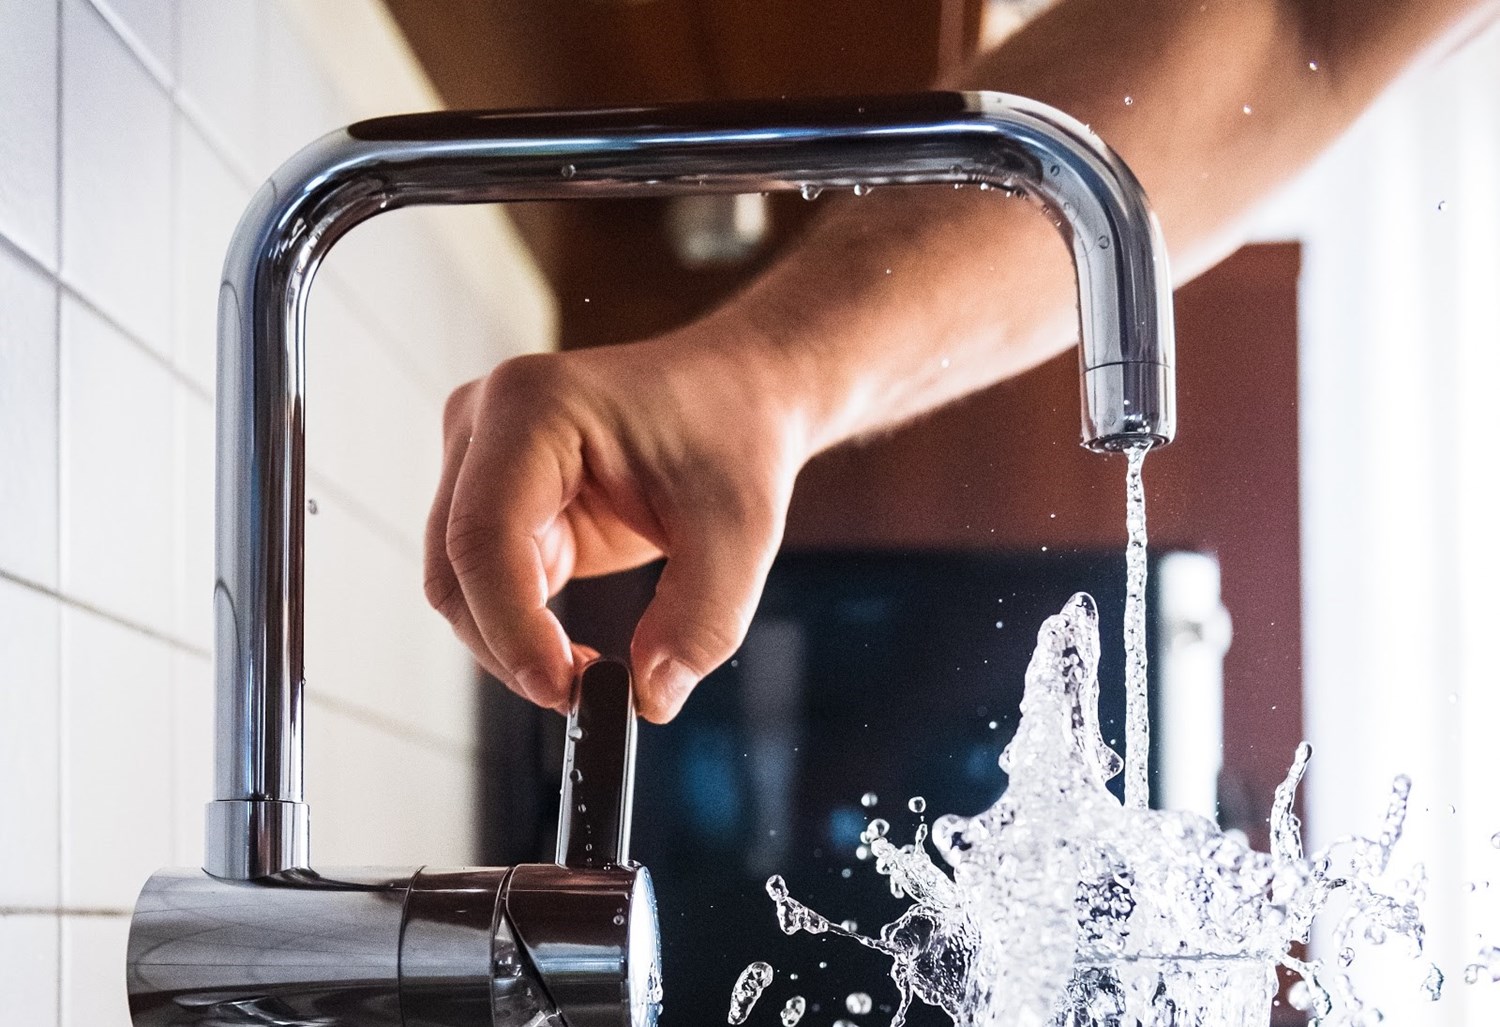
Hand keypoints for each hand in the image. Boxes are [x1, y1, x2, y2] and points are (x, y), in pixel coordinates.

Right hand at [424, 326, 812, 721]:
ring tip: (592, 673)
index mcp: (534, 405)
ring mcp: (480, 460)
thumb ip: (702, 620)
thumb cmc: (735, 433)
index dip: (511, 625)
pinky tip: (578, 652)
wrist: (739, 395)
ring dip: (513, 644)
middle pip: (455, 567)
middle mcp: (486, 423)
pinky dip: (523, 630)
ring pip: (460, 585)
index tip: (564, 688)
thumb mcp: (742, 530)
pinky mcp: (496, 499)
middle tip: (584, 696)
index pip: (485, 534)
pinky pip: (487, 585)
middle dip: (510, 646)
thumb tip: (650, 696)